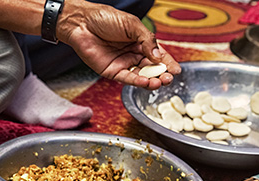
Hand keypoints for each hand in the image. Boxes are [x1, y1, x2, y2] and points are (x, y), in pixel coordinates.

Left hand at [57, 0, 180, 89]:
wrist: (81, 22)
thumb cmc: (105, 18)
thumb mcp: (132, 25)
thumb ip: (147, 40)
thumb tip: (159, 57)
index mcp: (140, 42)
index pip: (158, 55)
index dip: (168, 63)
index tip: (177, 71)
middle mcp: (133, 54)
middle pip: (152, 68)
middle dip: (162, 74)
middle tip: (169, 79)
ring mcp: (124, 64)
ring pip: (142, 76)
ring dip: (152, 81)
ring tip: (160, 82)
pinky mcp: (113, 72)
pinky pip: (128, 79)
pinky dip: (138, 82)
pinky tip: (146, 82)